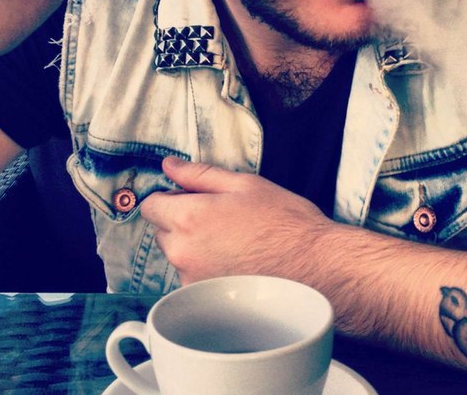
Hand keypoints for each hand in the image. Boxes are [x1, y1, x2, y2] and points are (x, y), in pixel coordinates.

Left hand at [140, 156, 332, 284]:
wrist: (316, 268)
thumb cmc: (285, 223)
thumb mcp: (244, 184)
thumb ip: (199, 174)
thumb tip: (170, 165)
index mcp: (189, 218)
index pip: (150, 206)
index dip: (168, 197)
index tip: (188, 197)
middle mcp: (183, 253)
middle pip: (162, 231)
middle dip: (181, 221)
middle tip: (218, 216)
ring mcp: (193, 281)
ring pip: (178, 256)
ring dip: (194, 246)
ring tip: (233, 241)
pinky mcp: (207, 301)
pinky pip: (193, 278)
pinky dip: (207, 269)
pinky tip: (237, 262)